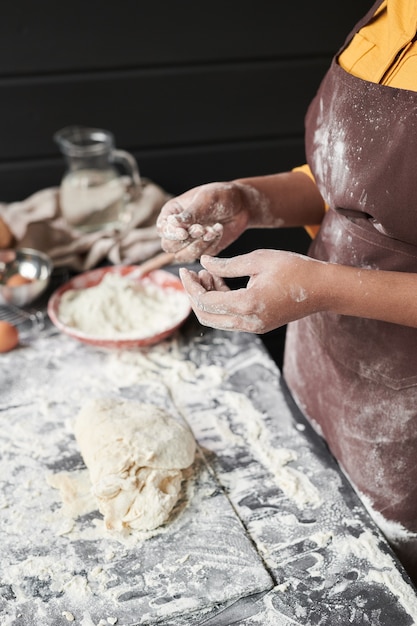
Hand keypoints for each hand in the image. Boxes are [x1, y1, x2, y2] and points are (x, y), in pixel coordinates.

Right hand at [156, 182, 258, 261]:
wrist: (241, 204)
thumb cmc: (221, 195)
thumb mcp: (205, 199)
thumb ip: (190, 213)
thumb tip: (173, 223)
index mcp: (171, 213)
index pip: (163, 230)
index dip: (171, 234)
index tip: (184, 232)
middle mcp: (177, 229)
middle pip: (169, 246)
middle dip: (186, 241)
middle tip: (202, 230)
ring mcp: (189, 241)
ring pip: (183, 255)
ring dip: (198, 245)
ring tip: (212, 230)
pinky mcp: (202, 250)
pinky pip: (201, 255)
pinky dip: (210, 244)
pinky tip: (218, 230)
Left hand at [179, 251, 325, 332]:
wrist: (323, 289)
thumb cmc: (295, 269)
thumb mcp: (259, 259)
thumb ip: (227, 265)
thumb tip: (203, 262)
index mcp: (247, 304)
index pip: (205, 301)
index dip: (191, 286)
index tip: (185, 270)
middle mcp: (248, 322)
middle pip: (206, 316)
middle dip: (195, 295)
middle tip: (194, 273)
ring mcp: (254, 327)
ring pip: (217, 319)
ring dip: (208, 299)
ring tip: (210, 274)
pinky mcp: (258, 325)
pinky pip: (230, 319)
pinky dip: (221, 303)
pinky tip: (223, 283)